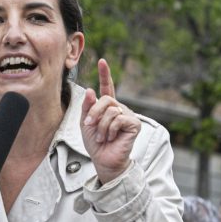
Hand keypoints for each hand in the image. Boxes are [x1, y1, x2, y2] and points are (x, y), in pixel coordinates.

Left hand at [81, 59, 140, 184]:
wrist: (104, 160)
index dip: (105, 74)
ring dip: (101, 125)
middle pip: (105, 99)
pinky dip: (110, 129)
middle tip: (89, 125)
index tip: (102, 61)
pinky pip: (118, 119)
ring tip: (102, 136)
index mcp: (108, 107)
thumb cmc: (96, 144)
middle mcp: (120, 108)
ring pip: (111, 110)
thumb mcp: (85, 123)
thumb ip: (87, 107)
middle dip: (94, 112)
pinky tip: (111, 138)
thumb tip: (91, 90)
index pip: (108, 87)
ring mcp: (128, 115)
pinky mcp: (134, 123)